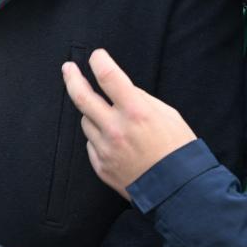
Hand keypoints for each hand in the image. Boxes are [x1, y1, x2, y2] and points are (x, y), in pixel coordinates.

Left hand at [63, 49, 196, 198]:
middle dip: (72, 78)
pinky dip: (99, 138)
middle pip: (81, 96)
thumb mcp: (168, 114)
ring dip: (93, 114)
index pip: (108, 76)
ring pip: (86, 121)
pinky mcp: (101, 166)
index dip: (99, 60)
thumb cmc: (178, 150)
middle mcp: (116, 129)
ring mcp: (105, 149)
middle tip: (68, 68)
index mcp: (136, 112)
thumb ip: (141, 99)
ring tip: (111, 118)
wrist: (178, 190)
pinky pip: (91, 144)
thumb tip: (121, 90)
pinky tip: (115, 142)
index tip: (97, 56)